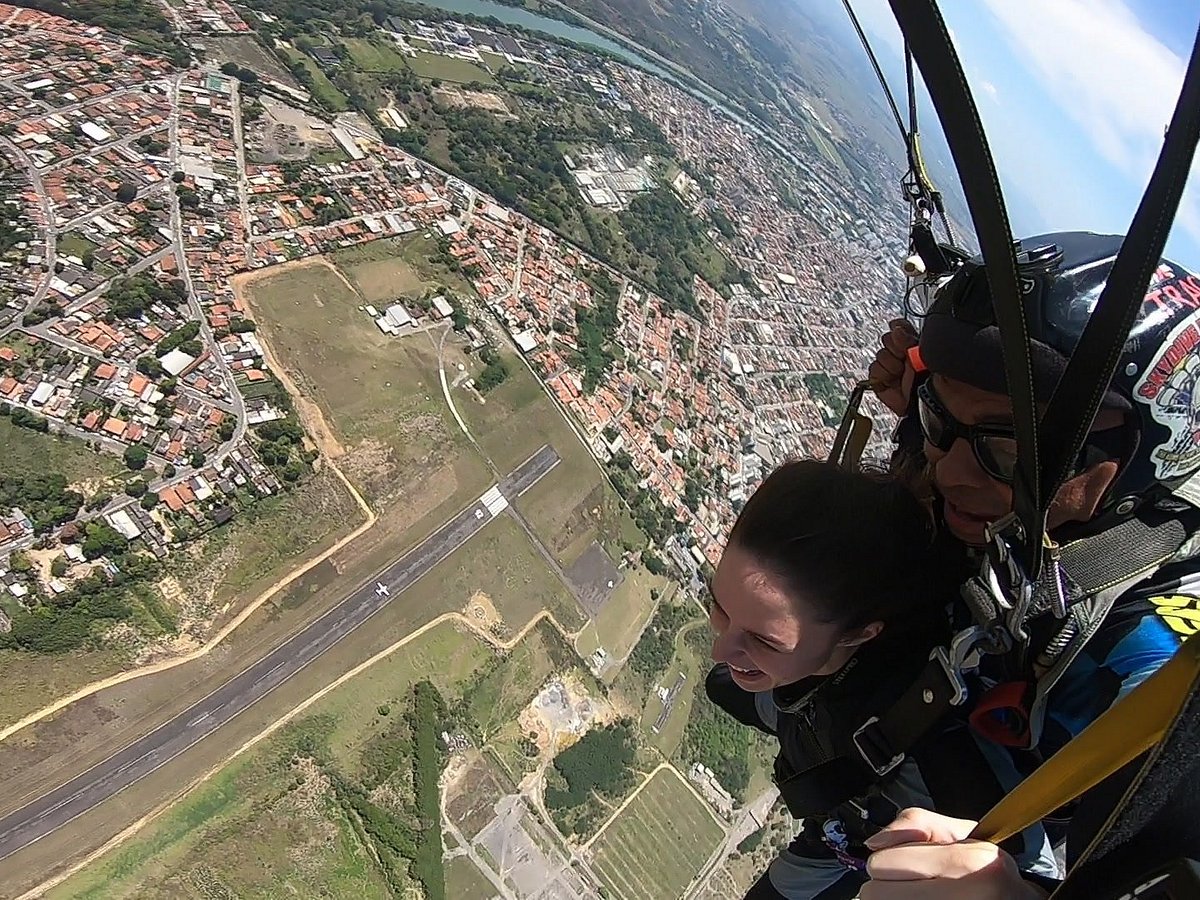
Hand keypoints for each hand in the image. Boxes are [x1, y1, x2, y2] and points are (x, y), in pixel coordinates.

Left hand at [859, 808, 1047, 899]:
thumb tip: (876, 842)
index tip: (908, 861)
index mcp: (967, 862)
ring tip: (922, 892)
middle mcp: (964, 894)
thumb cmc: (989, 870)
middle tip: (914, 880)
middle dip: (888, 883)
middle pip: (876, 892)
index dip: (889, 859)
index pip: (881, 864)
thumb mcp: (961, 832)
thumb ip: (915, 823)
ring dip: (895, 897)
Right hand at [868, 319, 918, 415]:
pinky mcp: (881, 382)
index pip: (901, 327)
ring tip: (901, 373)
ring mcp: (892, 368)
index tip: (903, 336)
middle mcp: (903, 355)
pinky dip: (882, 375)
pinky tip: (892, 380)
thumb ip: (910, 339)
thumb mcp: (925, 354)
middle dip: (895, 347)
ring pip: (880, 355)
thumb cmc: (935, 381)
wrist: (927, 405)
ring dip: (890, 364)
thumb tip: (895, 327)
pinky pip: (874, 370)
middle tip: (905, 358)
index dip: (899, 330)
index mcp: (916, 344)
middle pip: (887, 339)